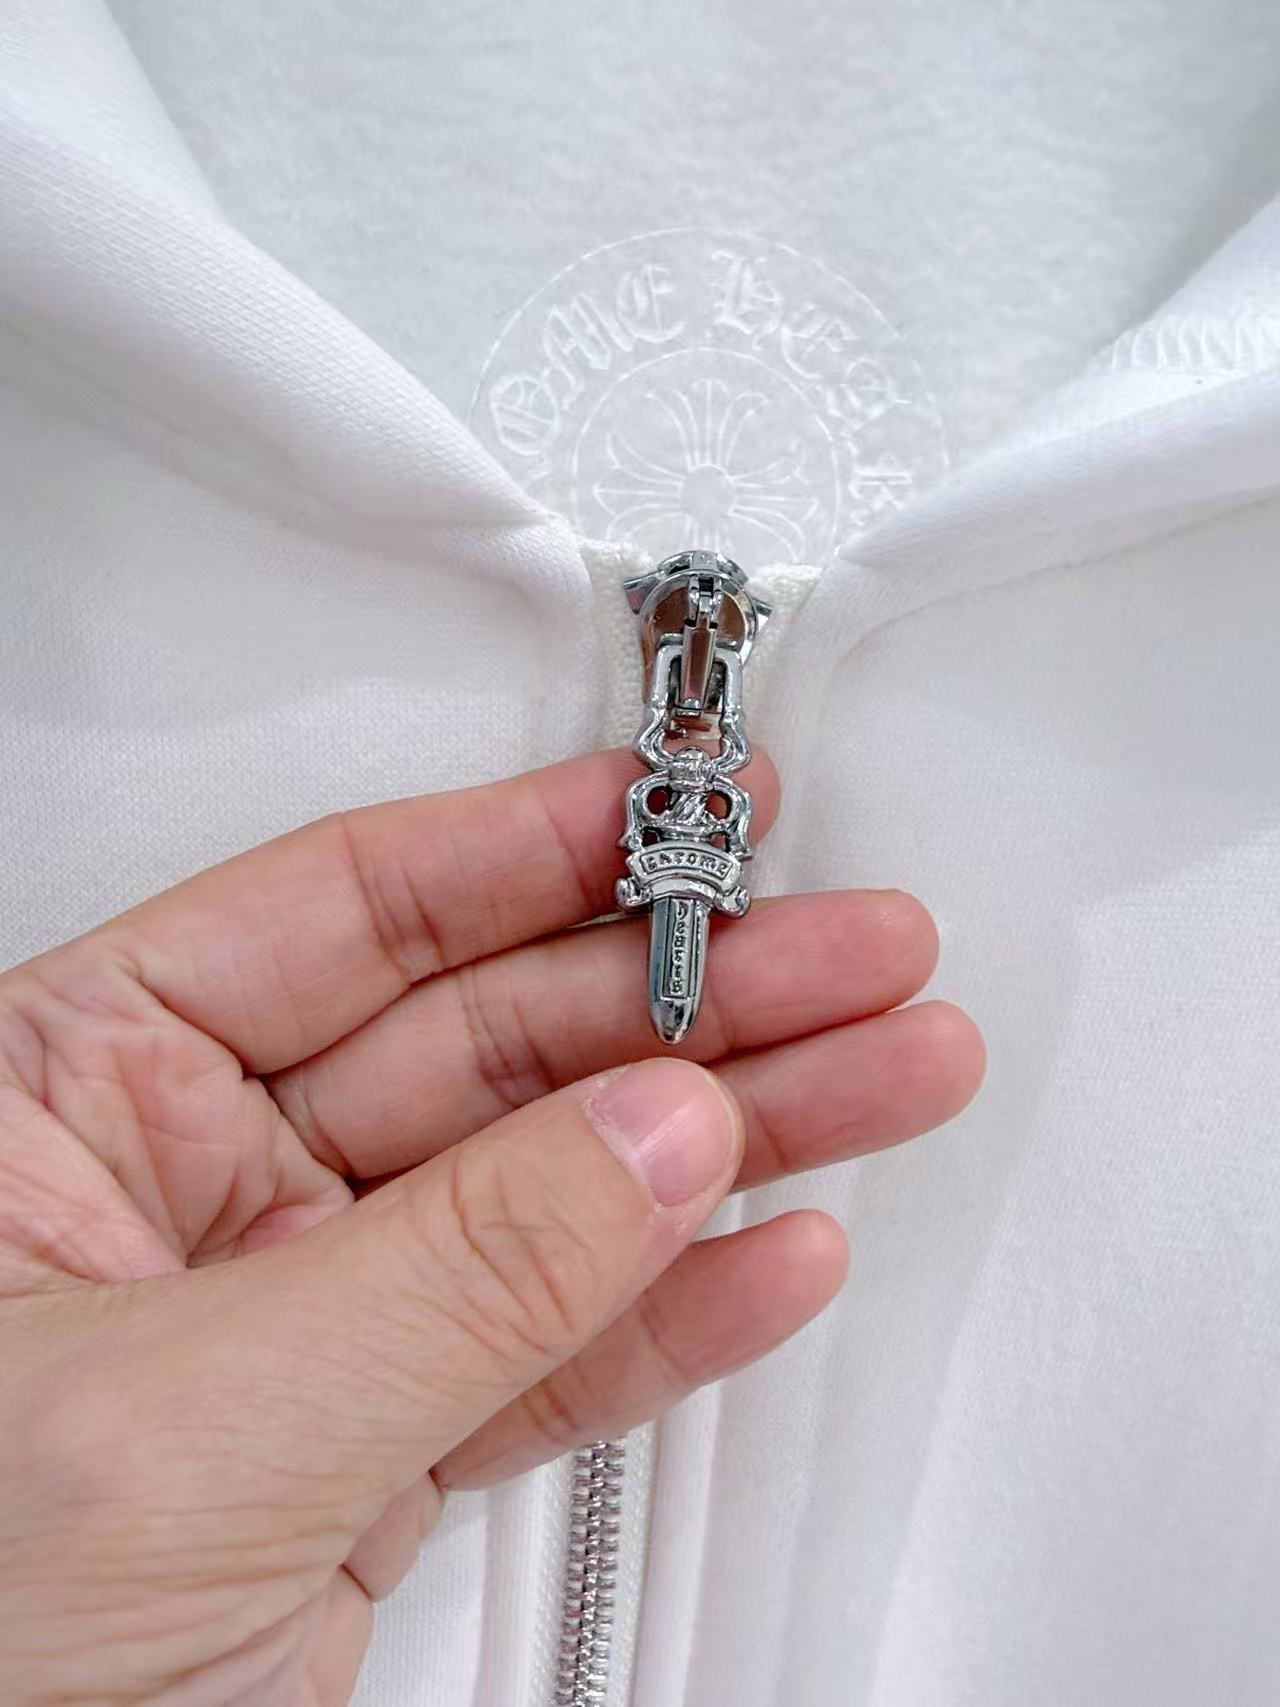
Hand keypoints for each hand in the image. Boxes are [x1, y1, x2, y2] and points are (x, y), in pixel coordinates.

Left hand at [0, 750, 982, 1704]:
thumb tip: (649, 1137)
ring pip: (552, 1193)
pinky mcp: (363, 1459)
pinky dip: (674, 1312)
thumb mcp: (178, 1423)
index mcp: (66, 1096)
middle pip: (488, 1040)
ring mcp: (293, 1323)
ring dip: (733, 1134)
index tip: (679, 812)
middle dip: (689, 993)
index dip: (534, 850)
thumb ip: (445, 1272)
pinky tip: (776, 1248)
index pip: (346, 915)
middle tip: (847, 950)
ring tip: (881, 1071)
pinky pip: (549, 1355)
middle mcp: (183, 1189)